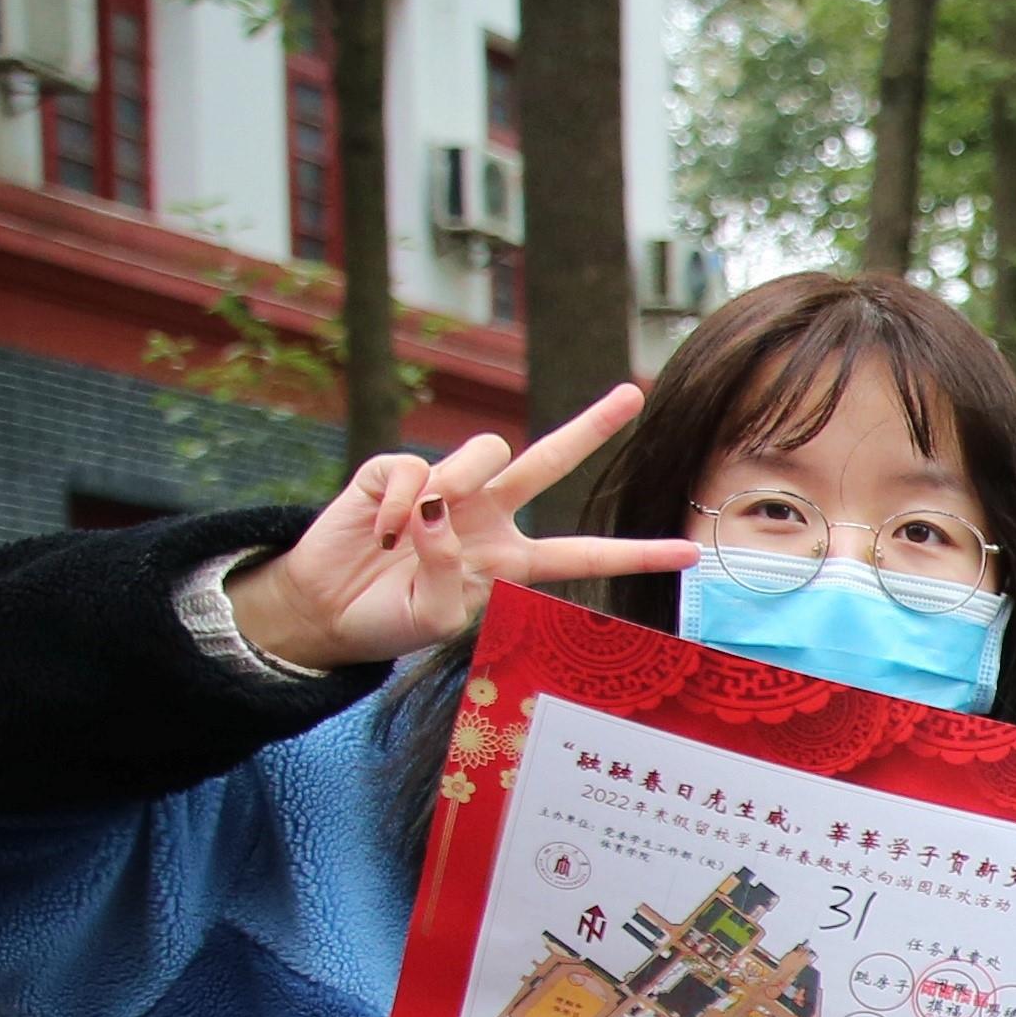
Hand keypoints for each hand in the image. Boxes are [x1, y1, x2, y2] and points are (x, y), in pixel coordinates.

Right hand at [221, 384, 692, 673]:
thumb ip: (448, 574)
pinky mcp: (395, 474)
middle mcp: (488, 515)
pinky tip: (382, 531)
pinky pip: (413, 467)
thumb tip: (436, 514)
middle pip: (551, 461)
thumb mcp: (436, 619)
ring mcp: (445, 489)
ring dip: (456, 483)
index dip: (635, 554)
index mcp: (512, 560)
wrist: (325, 611)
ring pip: (486, 449)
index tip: (690, 551)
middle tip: (633, 395)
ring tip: (414, 530)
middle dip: (591, 427)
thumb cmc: (390, 621)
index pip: (584, 555)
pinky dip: (399, 500)